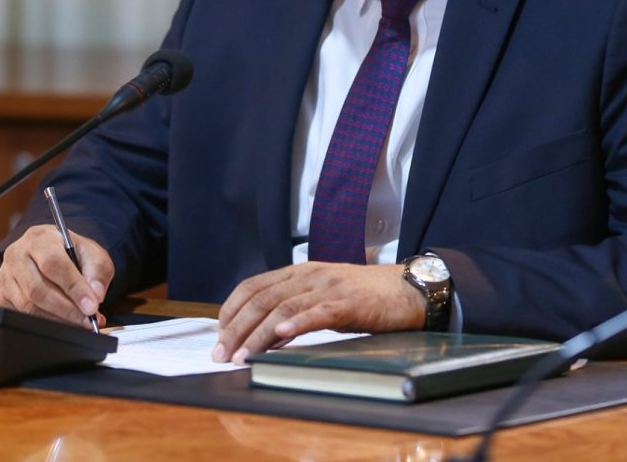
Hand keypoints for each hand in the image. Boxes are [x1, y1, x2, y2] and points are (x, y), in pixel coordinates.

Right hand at [0, 224, 113, 326]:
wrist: (51, 253)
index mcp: (39, 238)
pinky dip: (46, 323)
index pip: (53, 263)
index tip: (92, 306)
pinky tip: (64, 323)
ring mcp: (6, 277)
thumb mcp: (91, 253)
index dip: (73, 287)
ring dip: (58, 319)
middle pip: (38, 289)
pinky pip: (22, 316)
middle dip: (66, 309)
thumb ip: (97, 270)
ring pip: (28, 306)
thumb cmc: (70, 252)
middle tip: (88, 319)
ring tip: (80, 322)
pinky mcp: (3, 297)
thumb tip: (96, 294)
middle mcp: (17, 255)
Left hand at [212, 262, 423, 363]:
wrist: (408, 289)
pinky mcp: (349, 303)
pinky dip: (297, 323)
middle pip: (262, 298)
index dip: (231, 310)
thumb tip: (267, 334)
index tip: (218, 335)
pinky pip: (318, 312)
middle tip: (221, 354)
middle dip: (236, 328)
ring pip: (283, 307)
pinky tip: (281, 335)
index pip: (254, 286)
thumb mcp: (324, 296)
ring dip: (258, 334)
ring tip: (241, 355)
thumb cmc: (366, 297)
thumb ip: (297, 308)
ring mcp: (329, 287)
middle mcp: (310, 275)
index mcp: (301, 271)